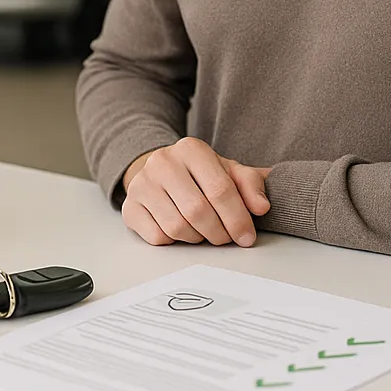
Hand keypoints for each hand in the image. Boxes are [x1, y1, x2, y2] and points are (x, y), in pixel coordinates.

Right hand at [121, 137, 269, 246]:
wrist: (162, 174)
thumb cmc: (200, 176)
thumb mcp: (229, 172)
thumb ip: (250, 185)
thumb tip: (261, 206)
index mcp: (191, 149)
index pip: (220, 189)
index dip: (238, 218)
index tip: (247, 236)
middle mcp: (162, 161)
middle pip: (198, 211)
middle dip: (219, 233)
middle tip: (226, 238)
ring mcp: (142, 184)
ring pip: (177, 227)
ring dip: (197, 238)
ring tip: (203, 232)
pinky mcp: (130, 206)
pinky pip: (157, 237)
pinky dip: (174, 242)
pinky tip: (181, 231)